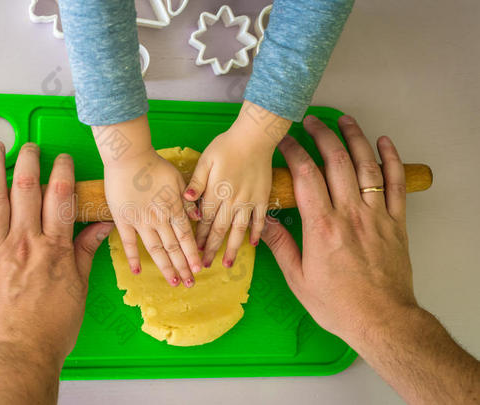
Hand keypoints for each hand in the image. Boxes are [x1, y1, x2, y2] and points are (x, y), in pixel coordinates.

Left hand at [0, 142, 112, 369]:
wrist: (18, 355)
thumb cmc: (52, 328)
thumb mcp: (79, 288)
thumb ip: (86, 252)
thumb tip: (102, 226)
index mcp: (54, 249)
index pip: (59, 198)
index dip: (61, 172)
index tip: (61, 159)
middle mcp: (25, 243)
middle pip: (26, 189)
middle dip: (28, 161)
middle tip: (29, 147)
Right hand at [104, 148, 200, 286]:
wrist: (128, 157)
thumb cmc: (154, 165)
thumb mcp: (178, 178)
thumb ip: (189, 199)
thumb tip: (199, 216)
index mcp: (173, 208)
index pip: (186, 237)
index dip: (192, 254)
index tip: (198, 269)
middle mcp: (159, 219)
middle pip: (173, 248)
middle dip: (183, 267)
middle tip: (190, 283)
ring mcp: (140, 221)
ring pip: (155, 250)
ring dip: (165, 267)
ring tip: (173, 282)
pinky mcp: (123, 219)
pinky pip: (129, 242)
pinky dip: (133, 258)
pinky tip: (137, 273)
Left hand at [184, 101, 290, 267]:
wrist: (255, 136)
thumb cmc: (227, 145)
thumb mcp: (205, 160)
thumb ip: (196, 182)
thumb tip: (185, 200)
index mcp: (216, 192)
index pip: (204, 220)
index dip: (198, 237)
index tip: (193, 250)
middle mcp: (232, 201)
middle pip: (219, 230)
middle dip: (211, 248)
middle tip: (204, 265)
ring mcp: (249, 201)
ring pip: (239, 230)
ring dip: (231, 248)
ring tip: (226, 263)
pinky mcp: (262, 197)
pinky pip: (260, 220)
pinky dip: (256, 233)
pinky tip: (252, 244)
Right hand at [261, 115, 416, 343]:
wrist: (382, 321)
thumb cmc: (338, 305)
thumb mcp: (299, 280)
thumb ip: (281, 246)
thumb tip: (264, 223)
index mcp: (322, 227)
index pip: (306, 175)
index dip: (293, 151)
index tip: (284, 140)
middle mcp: (350, 214)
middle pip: (336, 161)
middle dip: (322, 135)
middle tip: (310, 121)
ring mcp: (376, 215)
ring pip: (366, 166)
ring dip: (355, 138)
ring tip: (344, 120)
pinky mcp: (396, 223)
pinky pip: (396, 184)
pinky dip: (392, 160)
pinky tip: (384, 143)